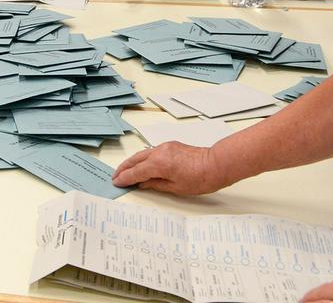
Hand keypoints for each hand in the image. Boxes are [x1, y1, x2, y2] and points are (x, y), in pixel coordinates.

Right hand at [111, 142, 231, 194]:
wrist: (216, 165)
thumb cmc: (200, 179)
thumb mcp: (175, 187)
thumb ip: (155, 184)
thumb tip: (143, 183)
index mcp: (159, 164)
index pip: (136, 172)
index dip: (125, 178)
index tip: (116, 182)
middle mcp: (159, 152)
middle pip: (135, 160)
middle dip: (124, 168)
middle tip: (115, 176)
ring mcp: (165, 147)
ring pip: (142, 154)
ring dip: (132, 162)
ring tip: (125, 171)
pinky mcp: (171, 145)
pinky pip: (151, 151)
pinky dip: (143, 158)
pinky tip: (142, 165)